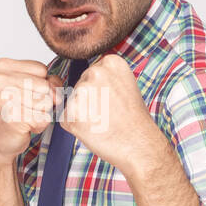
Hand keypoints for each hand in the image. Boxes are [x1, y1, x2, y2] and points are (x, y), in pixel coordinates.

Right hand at [0, 57, 66, 165]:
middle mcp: (0, 80)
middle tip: (23, 108)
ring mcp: (4, 98)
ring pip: (46, 102)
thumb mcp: (30, 87)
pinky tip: (24, 127)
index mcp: (2, 66)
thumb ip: (48, 81)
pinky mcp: (12, 116)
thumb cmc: (13, 112)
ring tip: (23, 117)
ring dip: (40, 114)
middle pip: (45, 85)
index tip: (25, 95)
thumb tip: (56, 94)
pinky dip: (38, 125)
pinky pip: (43, 118)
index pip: (42, 69)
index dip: (42, 84)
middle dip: (41, 100)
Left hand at [59, 54, 162, 172]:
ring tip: (102, 122)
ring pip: (72, 103)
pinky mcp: (72, 111)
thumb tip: (86, 81)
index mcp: (110, 62)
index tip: (113, 100)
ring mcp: (82, 91)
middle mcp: (94, 72)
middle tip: (108, 114)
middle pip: (80, 86)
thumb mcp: (126, 86)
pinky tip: (94, 130)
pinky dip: (76, 127)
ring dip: (82, 114)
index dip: (100, 92)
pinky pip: (66, 118)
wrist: (139, 144)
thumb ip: (106, 78)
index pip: (91, 74)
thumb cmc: (135, 120)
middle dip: (88, 102)